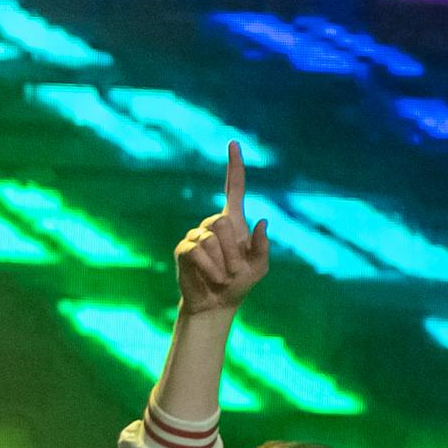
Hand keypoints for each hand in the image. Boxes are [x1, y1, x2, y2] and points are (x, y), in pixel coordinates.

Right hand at [175, 143, 270, 314]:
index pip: (234, 188)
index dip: (235, 166)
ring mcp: (195, 236)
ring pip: (211, 239)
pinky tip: (211, 278)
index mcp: (235, 222)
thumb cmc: (240, 284)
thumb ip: (263, 246)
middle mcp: (213, 224)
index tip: (233, 143)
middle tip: (234, 270)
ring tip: (221, 277)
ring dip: (222, 263)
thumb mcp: (260, 267)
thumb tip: (262, 221)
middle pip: (222, 222)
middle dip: (232, 250)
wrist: (216, 304)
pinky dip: (209, 268)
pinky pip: (197, 251)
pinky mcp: (183, 250)